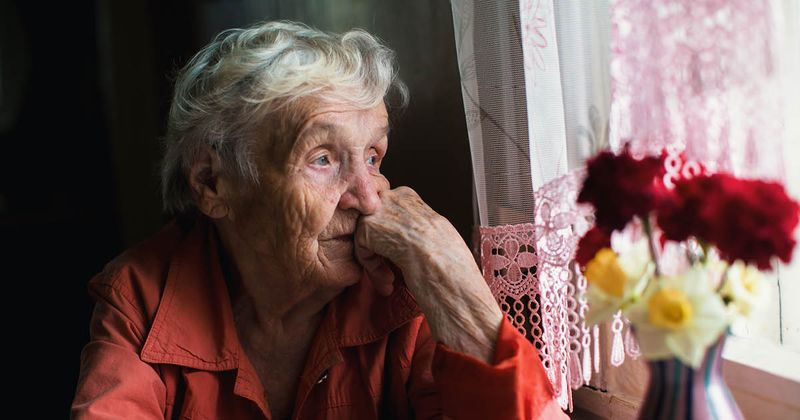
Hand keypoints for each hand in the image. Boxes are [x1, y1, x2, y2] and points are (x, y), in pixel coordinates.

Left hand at [355, 187, 502, 361]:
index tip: (399, 262)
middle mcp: (393, 198)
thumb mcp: (431, 231)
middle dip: (380, 253)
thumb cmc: (447, 257)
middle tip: (391, 276)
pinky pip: (361, 249)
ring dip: (376, 264)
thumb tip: (394, 235)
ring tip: (389, 283)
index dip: (391, 242)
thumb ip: (408, 226)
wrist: (445, 266)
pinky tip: (387, 281)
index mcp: (409, 197)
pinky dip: (372, 268)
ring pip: (366, 238)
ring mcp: (379, 211)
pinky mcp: (368, 227)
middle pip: (374, 226)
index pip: (387, 216)